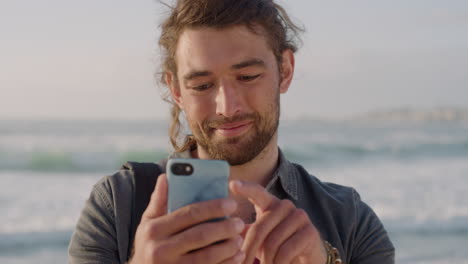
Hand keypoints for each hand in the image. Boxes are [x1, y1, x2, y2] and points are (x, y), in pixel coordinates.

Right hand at [129, 174, 245, 263]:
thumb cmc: (148, 244)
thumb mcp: (147, 223)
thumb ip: (158, 201)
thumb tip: (165, 176)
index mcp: (154, 229)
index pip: (189, 214)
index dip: (213, 208)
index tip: (231, 203)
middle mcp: (160, 250)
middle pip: (200, 236)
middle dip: (224, 228)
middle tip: (239, 222)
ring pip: (207, 257)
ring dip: (228, 247)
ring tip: (239, 239)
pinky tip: (237, 257)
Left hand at [230, 180, 326, 263]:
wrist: (306, 257)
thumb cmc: (277, 246)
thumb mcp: (259, 238)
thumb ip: (244, 232)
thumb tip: (225, 230)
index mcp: (270, 203)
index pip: (257, 192)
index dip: (245, 188)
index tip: (232, 184)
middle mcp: (285, 205)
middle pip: (259, 229)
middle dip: (249, 251)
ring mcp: (299, 216)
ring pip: (272, 243)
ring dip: (266, 261)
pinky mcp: (310, 232)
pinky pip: (286, 252)